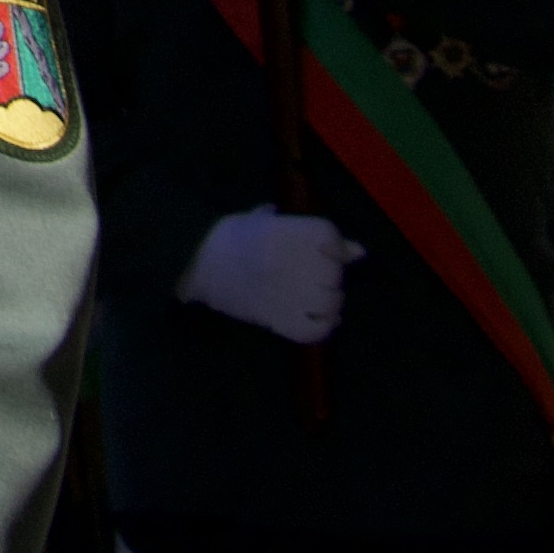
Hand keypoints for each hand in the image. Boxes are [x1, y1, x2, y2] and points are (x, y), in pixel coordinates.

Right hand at [180, 207, 363, 343]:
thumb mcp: (268, 223)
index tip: (327, 251)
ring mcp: (288, 293)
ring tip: (318, 299)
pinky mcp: (279, 319)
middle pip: (334, 274)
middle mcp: (294, 262)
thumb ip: (311, 233)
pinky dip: (324, 327)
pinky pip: (315, 330)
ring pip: (331, 302)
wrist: (195, 261)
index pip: (331, 238)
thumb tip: (357, 251)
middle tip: (315, 278)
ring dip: (330, 302)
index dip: (336, 247)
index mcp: (290, 232)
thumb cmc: (231, 237)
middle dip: (329, 277)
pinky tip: (321, 320)